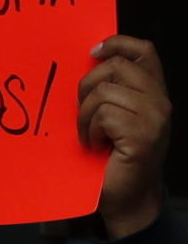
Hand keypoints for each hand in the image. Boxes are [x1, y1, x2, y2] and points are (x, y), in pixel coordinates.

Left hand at [82, 35, 169, 237]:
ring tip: (90, 135)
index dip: (117, 43)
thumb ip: (109, 92)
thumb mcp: (111, 118)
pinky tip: (95, 145)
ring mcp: (154, 118)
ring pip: (104, 92)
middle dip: (87, 87)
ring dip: (85, 115)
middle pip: (116, 67)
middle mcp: (159, 102)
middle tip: (83, 115)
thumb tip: (86, 62)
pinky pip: (103, 114)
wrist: (126, 199)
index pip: (144, 51)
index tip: (92, 53)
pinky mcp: (143, 134)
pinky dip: (90, 130)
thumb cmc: (111, 160)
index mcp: (153, 93)